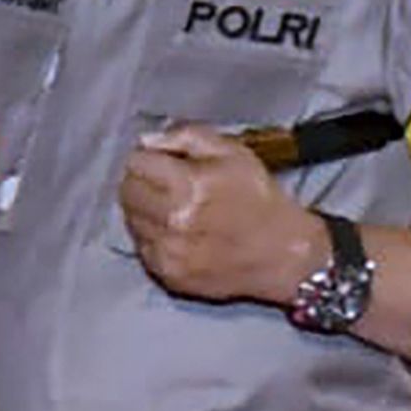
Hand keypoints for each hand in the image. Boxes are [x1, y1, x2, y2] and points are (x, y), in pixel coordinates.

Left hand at [119, 126, 324, 304]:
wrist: (283, 253)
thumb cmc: (259, 198)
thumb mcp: (234, 152)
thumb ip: (186, 137)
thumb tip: (146, 141)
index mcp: (188, 185)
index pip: (136, 163)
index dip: (148, 158)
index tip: (161, 161)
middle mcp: (172, 220)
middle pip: (126, 191)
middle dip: (141, 181)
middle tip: (165, 183)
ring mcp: (167, 251)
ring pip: (130, 219)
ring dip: (144, 209)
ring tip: (173, 208)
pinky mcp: (167, 273)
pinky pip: (141, 247)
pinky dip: (152, 236)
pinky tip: (177, 232)